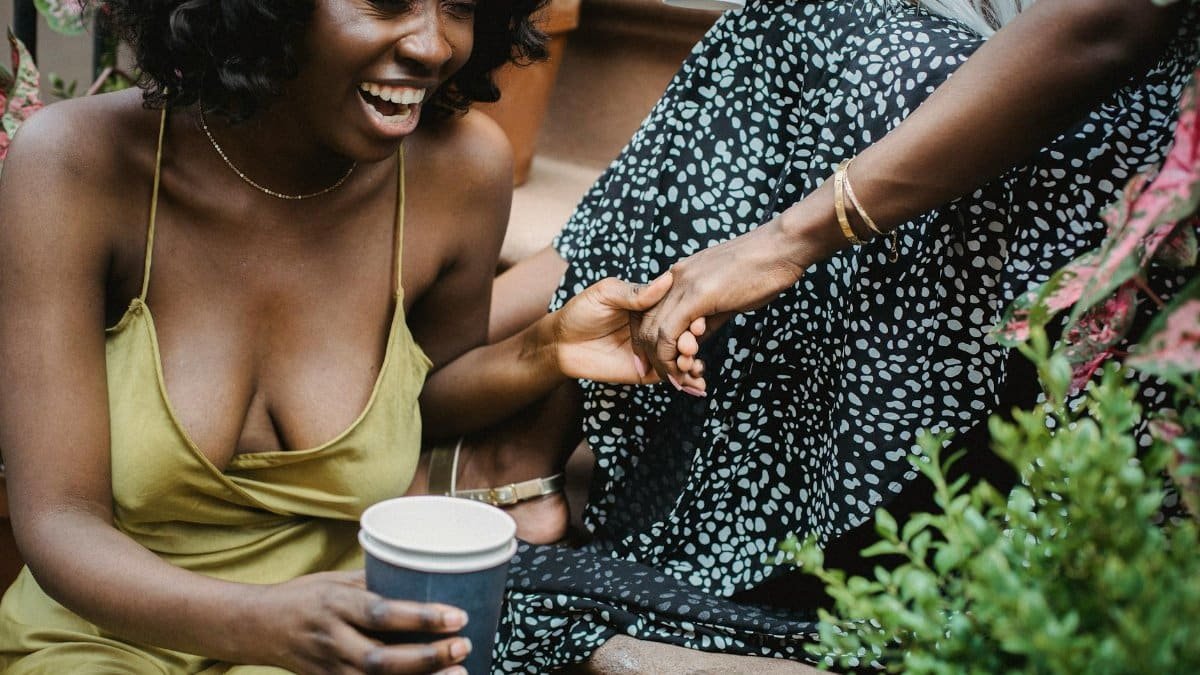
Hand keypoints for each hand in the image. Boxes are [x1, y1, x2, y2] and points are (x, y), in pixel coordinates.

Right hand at [248, 570, 470, 674]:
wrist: (259, 626)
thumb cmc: (306, 596)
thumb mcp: (338, 580)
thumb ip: (378, 583)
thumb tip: (427, 574)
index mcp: (334, 604)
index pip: (381, 613)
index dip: (421, 617)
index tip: (456, 616)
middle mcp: (331, 640)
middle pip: (381, 658)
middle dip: (426, 657)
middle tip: (462, 646)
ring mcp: (329, 669)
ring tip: (459, 673)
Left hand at [550, 273, 705, 388]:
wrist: (561, 343)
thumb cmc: (581, 311)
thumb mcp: (607, 293)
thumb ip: (636, 292)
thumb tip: (667, 279)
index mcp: (650, 306)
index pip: (678, 310)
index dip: (691, 317)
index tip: (699, 322)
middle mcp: (655, 328)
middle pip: (683, 336)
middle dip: (693, 342)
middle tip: (692, 345)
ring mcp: (652, 351)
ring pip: (681, 358)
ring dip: (694, 363)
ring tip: (695, 366)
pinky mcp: (646, 372)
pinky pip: (669, 377)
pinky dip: (687, 382)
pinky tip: (697, 385)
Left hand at [630, 221, 807, 385]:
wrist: (781, 247)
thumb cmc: (761, 271)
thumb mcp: (725, 298)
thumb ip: (705, 319)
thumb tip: (694, 341)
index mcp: (679, 276)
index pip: (649, 313)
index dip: (650, 342)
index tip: (660, 364)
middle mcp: (674, 278)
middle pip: (646, 324)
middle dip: (652, 357)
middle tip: (668, 379)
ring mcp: (682, 284)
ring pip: (654, 331)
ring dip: (664, 362)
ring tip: (678, 380)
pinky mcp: (696, 295)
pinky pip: (670, 332)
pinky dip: (672, 356)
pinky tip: (684, 370)